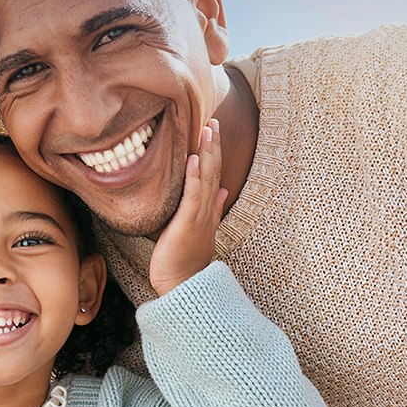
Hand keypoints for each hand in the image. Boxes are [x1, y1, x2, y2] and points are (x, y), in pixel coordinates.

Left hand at [149, 119, 228, 295]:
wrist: (182, 284)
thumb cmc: (186, 258)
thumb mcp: (200, 228)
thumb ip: (212, 208)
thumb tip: (223, 190)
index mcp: (208, 209)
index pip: (213, 174)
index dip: (214, 152)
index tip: (213, 130)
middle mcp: (207, 210)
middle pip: (213, 171)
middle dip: (214, 146)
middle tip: (214, 122)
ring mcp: (199, 216)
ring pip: (207, 179)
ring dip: (207, 154)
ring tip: (207, 130)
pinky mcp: (188, 223)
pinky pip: (193, 196)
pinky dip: (195, 177)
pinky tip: (194, 159)